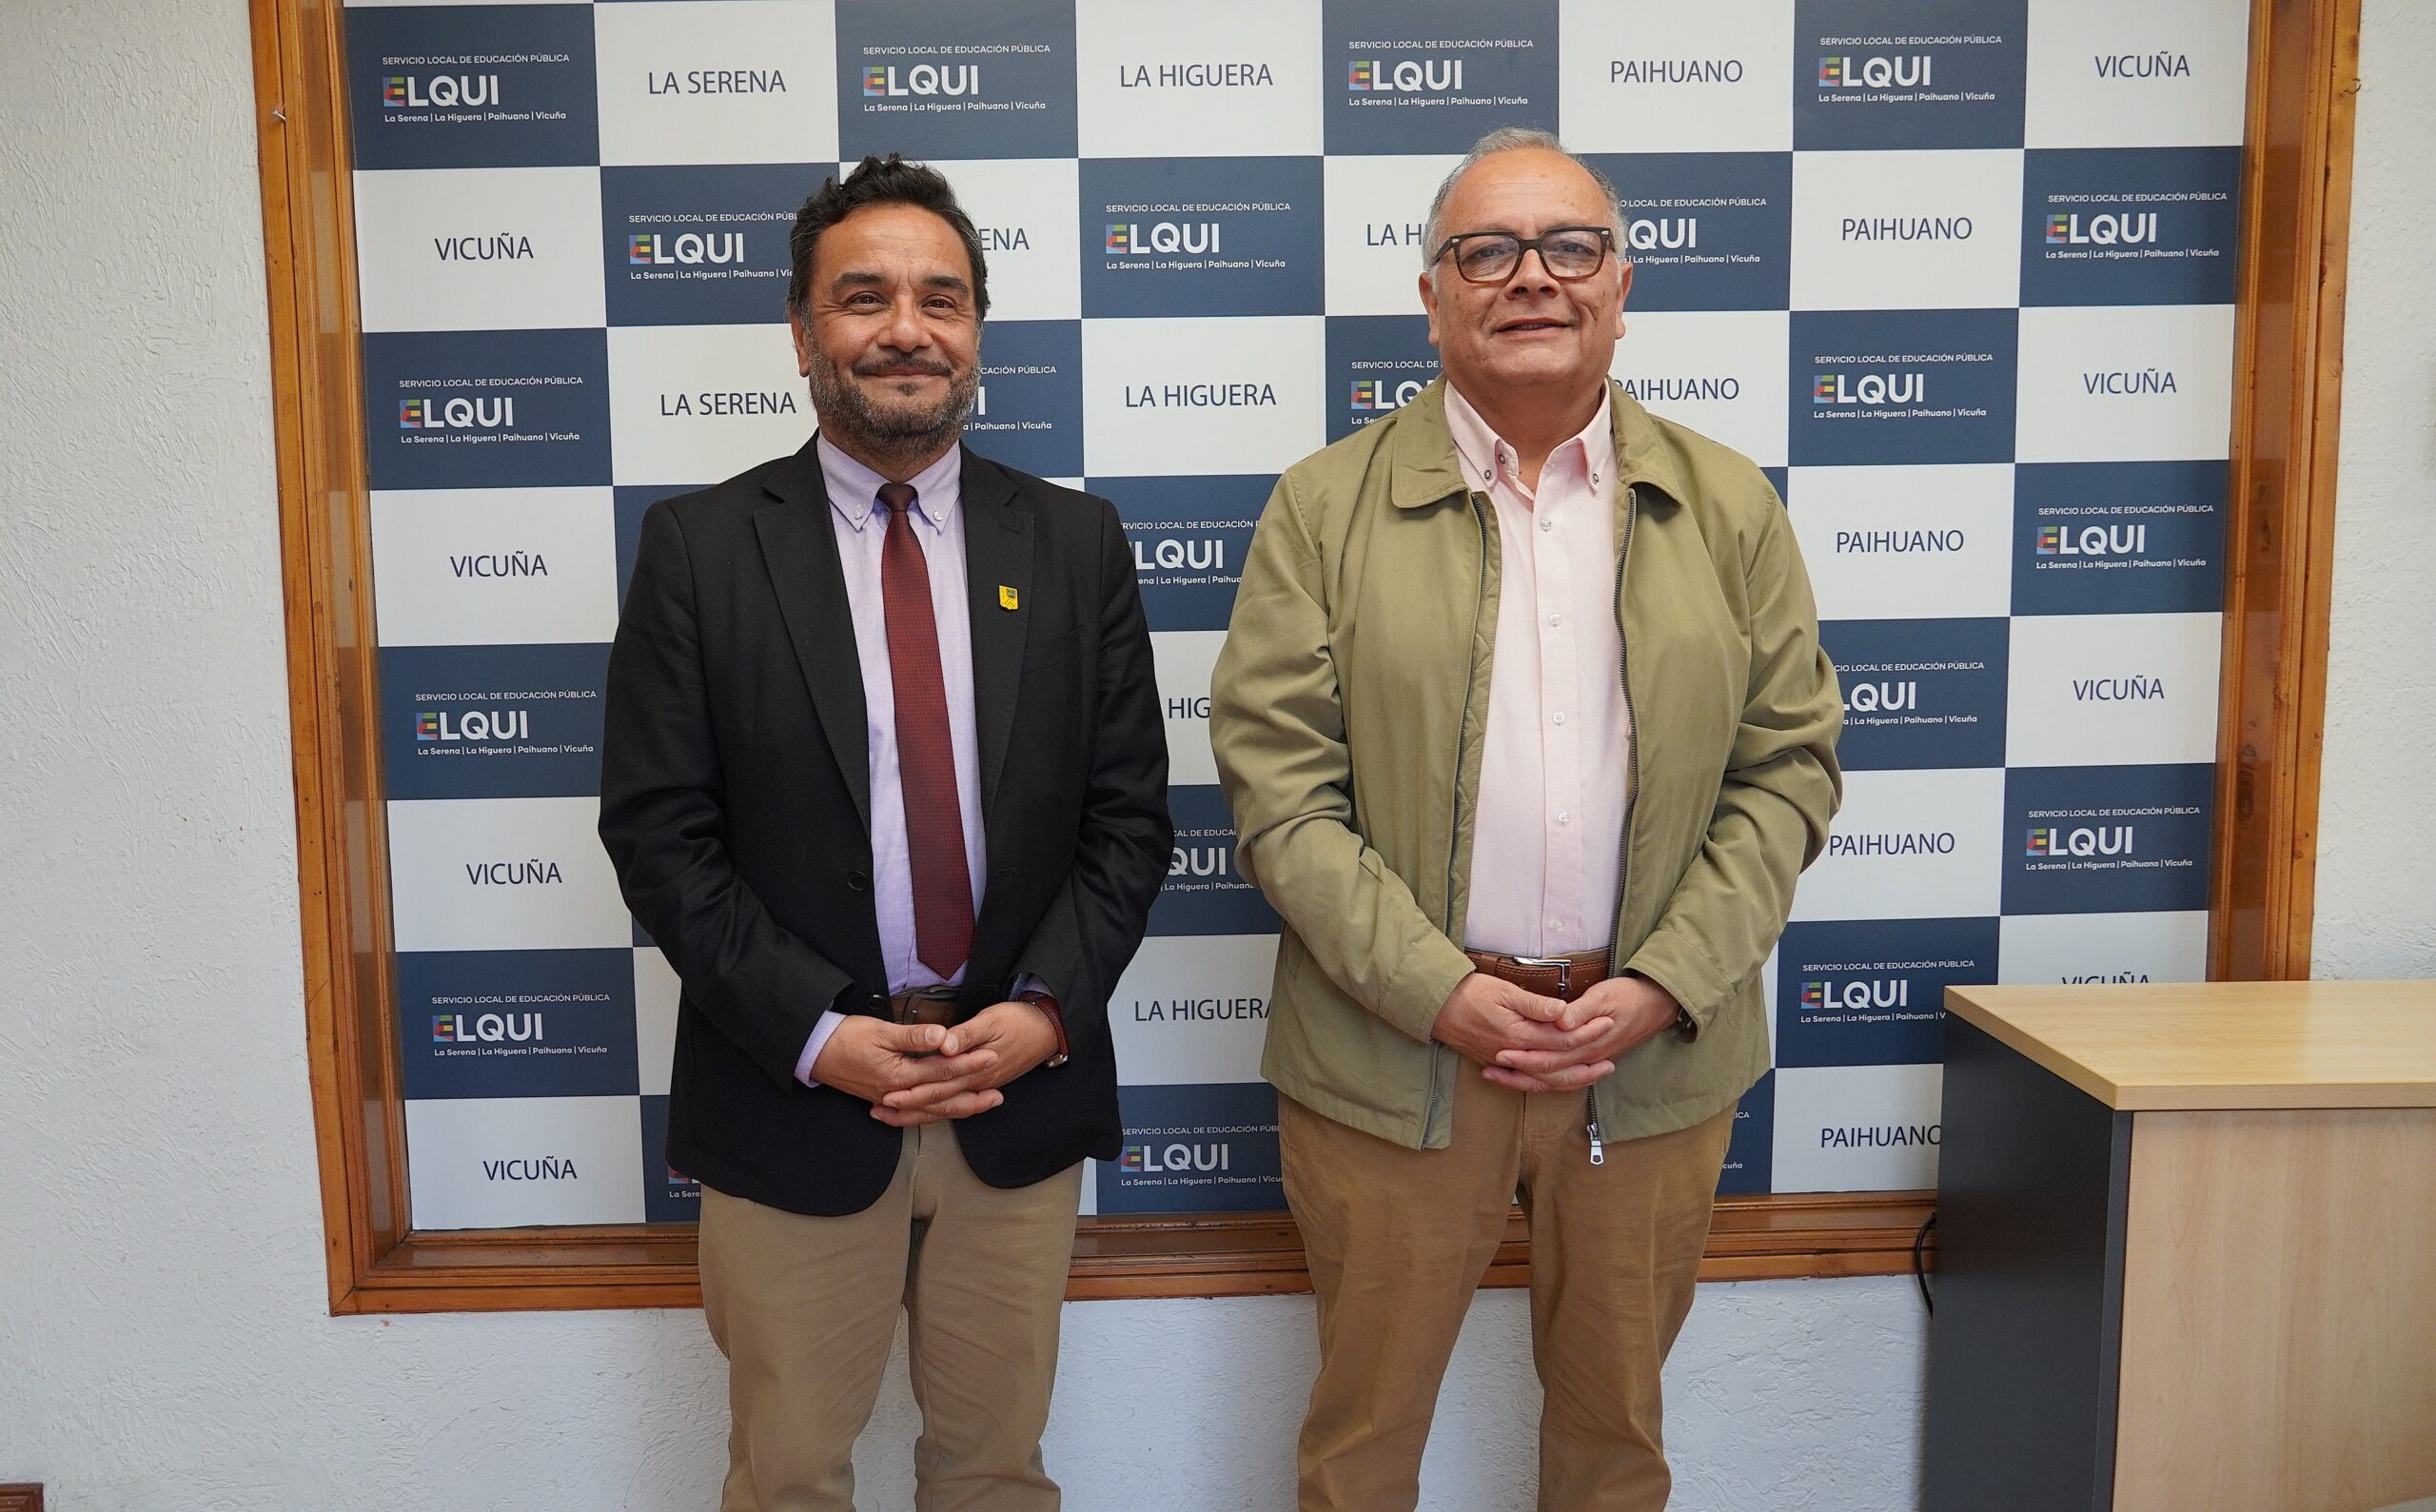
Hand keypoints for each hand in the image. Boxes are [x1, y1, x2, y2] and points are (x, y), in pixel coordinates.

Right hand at [810, 1016, 999, 1117]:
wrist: (814, 1052)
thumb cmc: (845, 1038)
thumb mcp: (880, 1031)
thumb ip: (913, 1037)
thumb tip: (943, 1036)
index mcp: (899, 1076)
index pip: (942, 1070)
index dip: (968, 1064)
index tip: (990, 1057)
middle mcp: (897, 1094)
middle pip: (941, 1099)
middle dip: (971, 1096)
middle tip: (998, 1093)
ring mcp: (890, 1100)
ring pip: (931, 1109)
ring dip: (958, 1108)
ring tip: (982, 1105)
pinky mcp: (885, 1100)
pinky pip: (915, 1113)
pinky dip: (933, 1114)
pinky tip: (946, 1113)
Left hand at [869, 1000, 1060, 1126]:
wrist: (1048, 1029)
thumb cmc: (1020, 1021)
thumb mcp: (991, 1020)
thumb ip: (966, 1035)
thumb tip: (944, 1045)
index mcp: (975, 1069)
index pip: (938, 1086)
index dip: (912, 1092)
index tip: (889, 1095)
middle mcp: (976, 1083)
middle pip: (938, 1101)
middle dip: (908, 1107)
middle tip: (881, 1109)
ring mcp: (981, 1085)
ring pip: (946, 1106)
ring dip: (919, 1112)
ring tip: (893, 1114)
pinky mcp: (984, 1082)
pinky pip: (957, 1101)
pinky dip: (938, 1107)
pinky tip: (927, 1108)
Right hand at [1430, 972, 1613, 1075]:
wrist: (1436, 1007)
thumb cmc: (1469, 993)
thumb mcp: (1504, 991)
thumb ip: (1535, 1004)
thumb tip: (1564, 1013)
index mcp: (1519, 1036)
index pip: (1562, 1040)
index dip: (1587, 1032)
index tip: (1607, 1022)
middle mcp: (1514, 1055)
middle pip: (1558, 1066)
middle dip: (1587, 1063)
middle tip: (1611, 1059)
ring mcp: (1505, 1062)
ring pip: (1545, 1080)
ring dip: (1571, 1079)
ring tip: (1593, 1076)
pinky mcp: (1497, 1063)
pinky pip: (1528, 1081)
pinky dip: (1547, 1083)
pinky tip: (1560, 1081)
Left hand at [1481, 974, 1680, 1093]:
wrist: (1655, 1005)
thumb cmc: (1628, 996)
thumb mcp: (1604, 996)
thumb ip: (1582, 1010)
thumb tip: (1561, 1021)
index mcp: (1588, 1044)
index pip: (1551, 1059)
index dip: (1524, 1059)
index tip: (1500, 1054)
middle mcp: (1588, 1058)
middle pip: (1548, 1075)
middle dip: (1518, 1074)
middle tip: (1490, 1069)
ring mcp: (1589, 1061)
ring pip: (1554, 1080)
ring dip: (1526, 1080)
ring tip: (1500, 1076)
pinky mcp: (1590, 1058)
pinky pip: (1563, 1077)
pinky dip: (1543, 1079)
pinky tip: (1527, 1076)